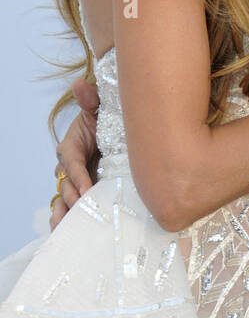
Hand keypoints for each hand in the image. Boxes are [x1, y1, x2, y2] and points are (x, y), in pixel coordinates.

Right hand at [50, 78, 101, 228]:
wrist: (116, 131)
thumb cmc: (105, 120)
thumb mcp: (98, 108)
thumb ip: (90, 99)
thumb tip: (79, 83)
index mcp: (71, 146)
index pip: (72, 162)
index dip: (78, 175)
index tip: (86, 188)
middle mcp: (69, 167)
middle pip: (66, 185)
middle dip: (72, 199)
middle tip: (82, 211)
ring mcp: (75, 181)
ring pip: (63, 199)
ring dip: (64, 213)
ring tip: (64, 228)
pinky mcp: (83, 192)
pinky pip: (71, 207)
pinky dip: (67, 220)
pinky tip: (67, 233)